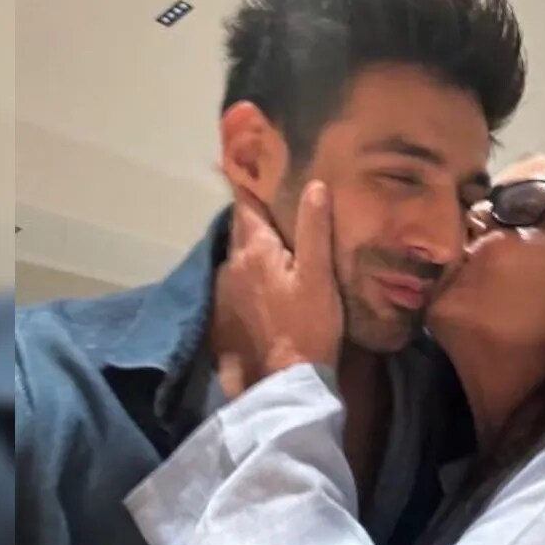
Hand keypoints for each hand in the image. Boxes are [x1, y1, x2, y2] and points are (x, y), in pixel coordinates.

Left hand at [227, 181, 342, 375]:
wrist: (287, 378)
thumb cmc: (310, 324)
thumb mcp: (319, 274)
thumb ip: (314, 229)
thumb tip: (315, 185)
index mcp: (254, 249)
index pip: (244, 204)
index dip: (252, 183)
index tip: (262, 166)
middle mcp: (232, 264)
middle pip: (240, 227)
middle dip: (256, 213)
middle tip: (278, 200)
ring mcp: (225, 290)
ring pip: (237, 253)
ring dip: (253, 244)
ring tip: (277, 238)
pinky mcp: (228, 312)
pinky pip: (237, 278)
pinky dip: (250, 270)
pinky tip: (268, 277)